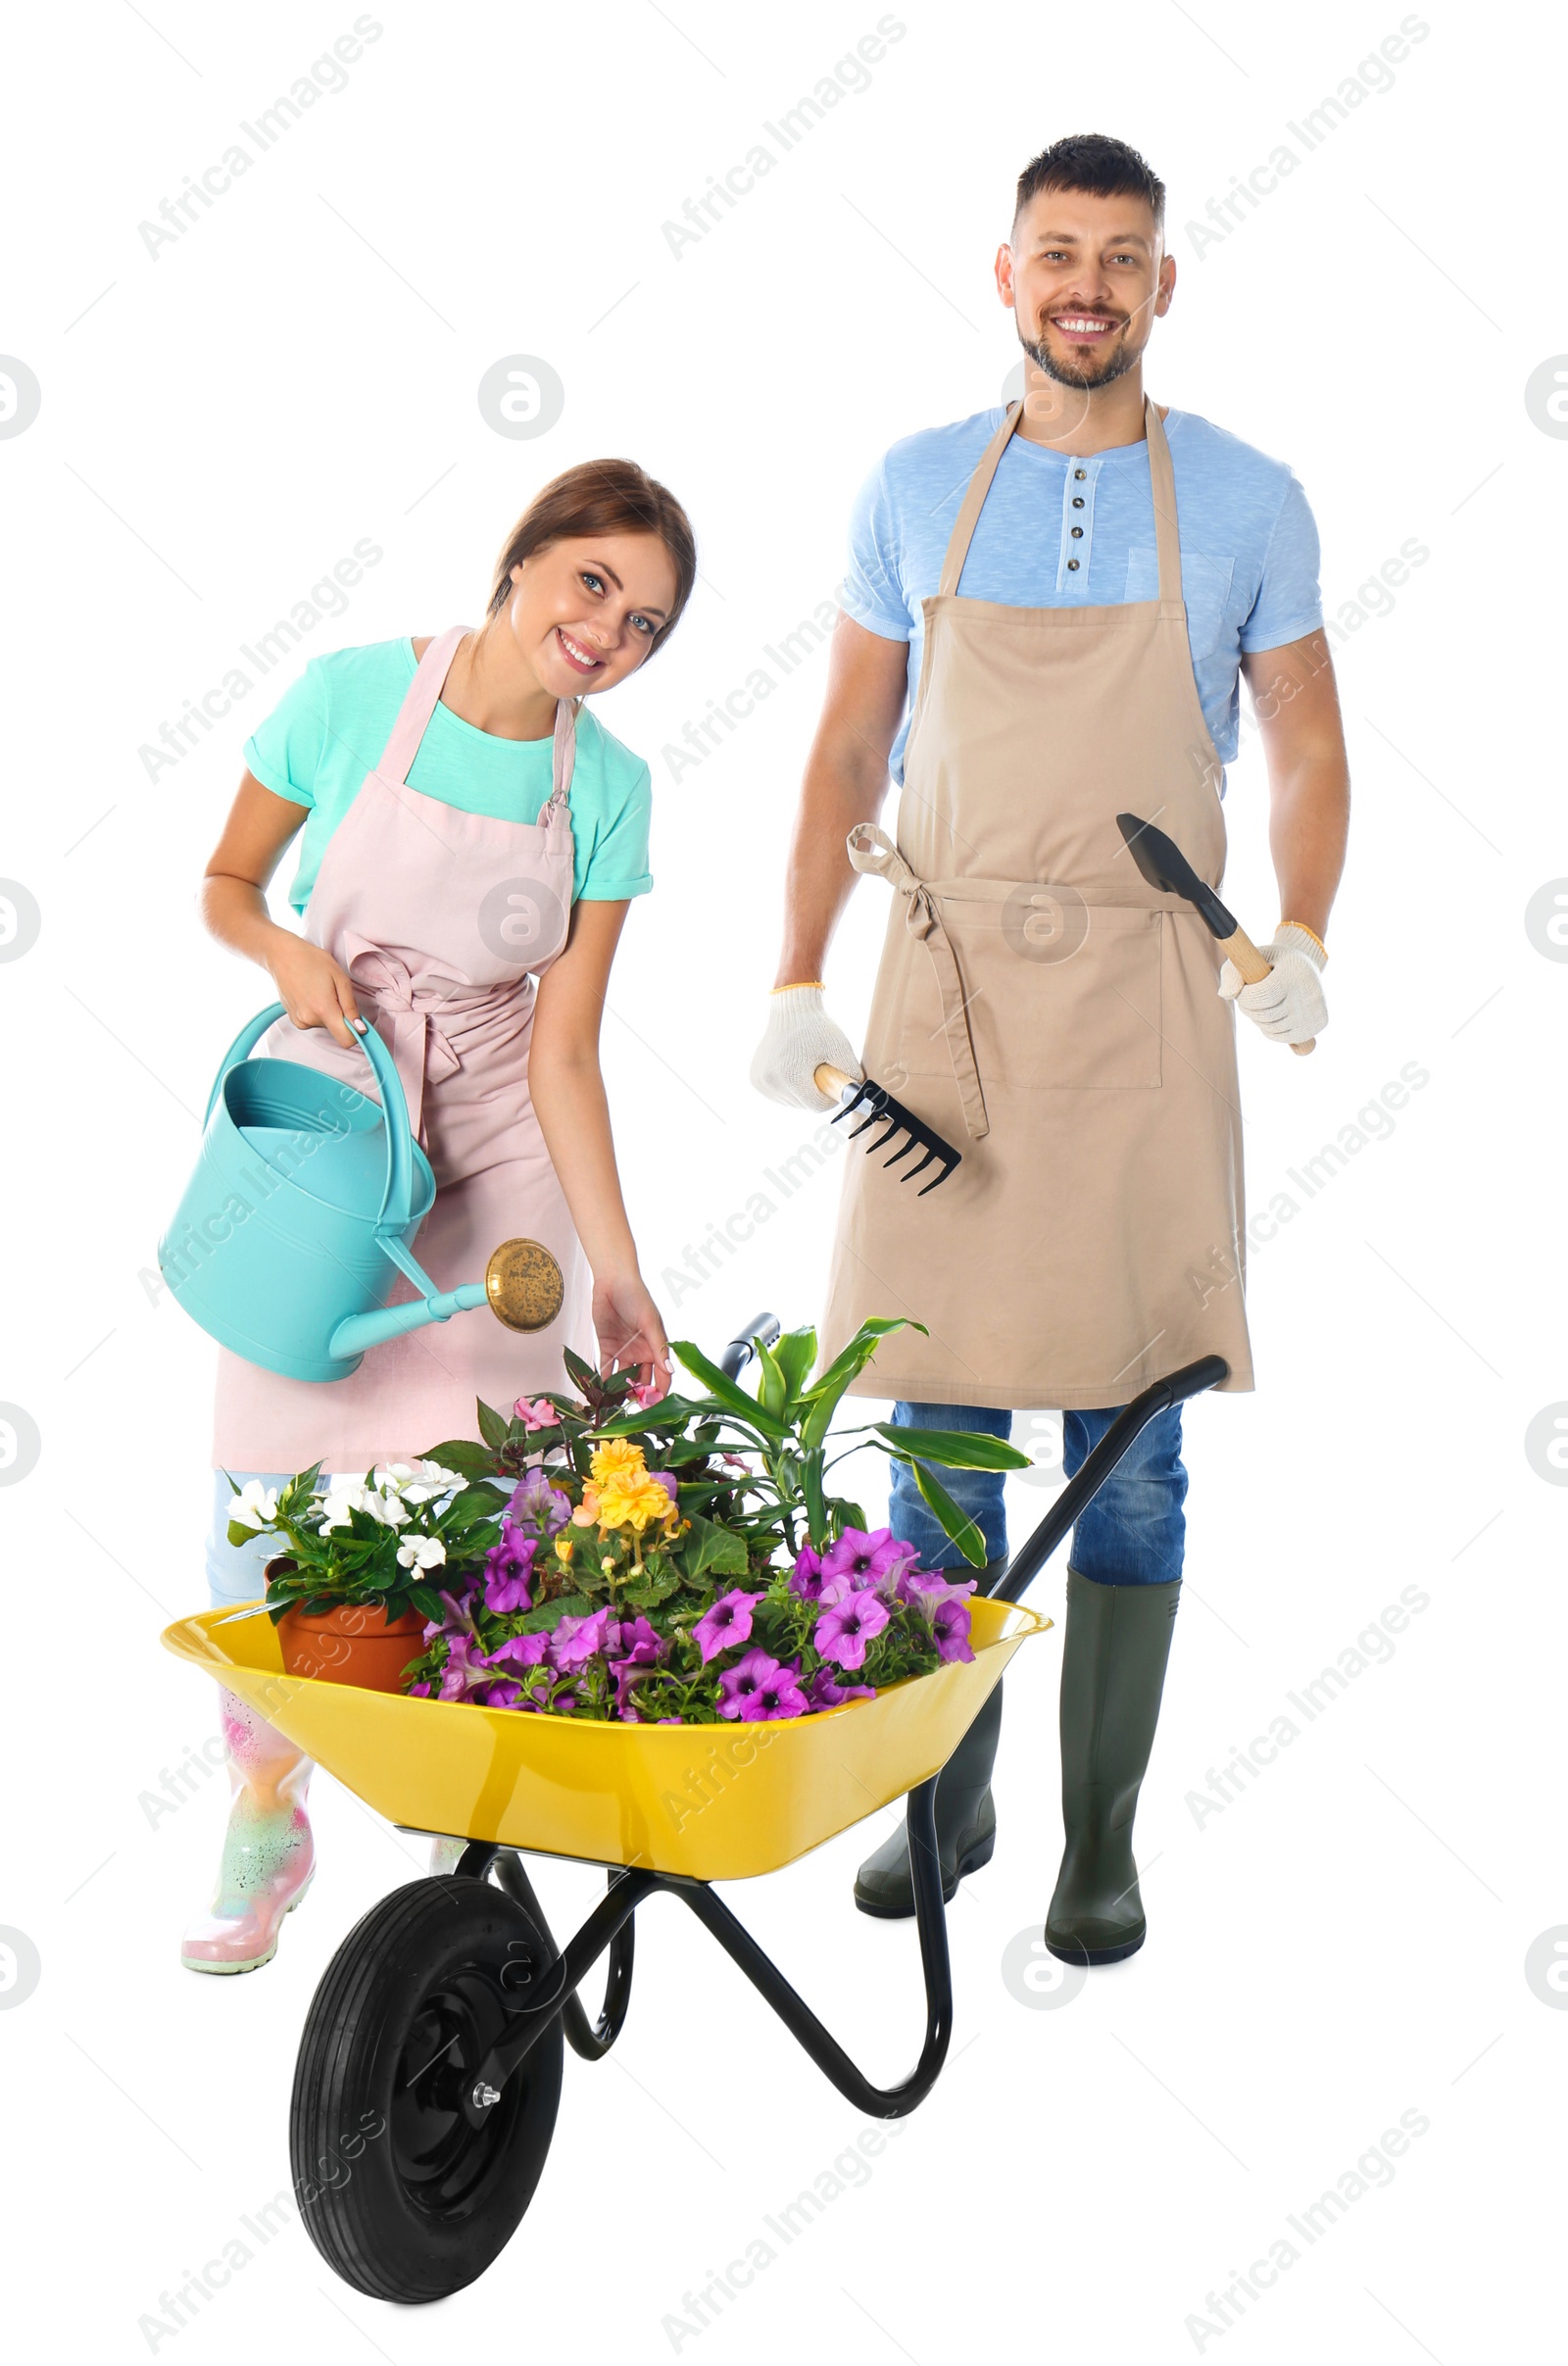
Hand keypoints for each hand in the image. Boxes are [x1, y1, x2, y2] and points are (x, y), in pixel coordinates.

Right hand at [267, 934, 362, 1048]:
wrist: (283, 956)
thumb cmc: (313, 961)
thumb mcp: (340, 978)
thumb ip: (351, 1007)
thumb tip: (360, 1029)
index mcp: (323, 1009)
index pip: (346, 1040)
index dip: (356, 1033)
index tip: (358, 1022)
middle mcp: (309, 1020)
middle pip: (336, 1030)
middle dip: (340, 1015)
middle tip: (333, 993)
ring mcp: (299, 1021)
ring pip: (325, 1025)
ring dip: (327, 1012)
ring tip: (319, 991)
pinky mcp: (293, 1019)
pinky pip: (313, 1022)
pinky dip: (316, 1012)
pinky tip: (310, 995)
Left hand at [592, 1269, 671, 1399]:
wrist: (612, 1281)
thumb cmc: (637, 1297)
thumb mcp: (649, 1322)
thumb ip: (659, 1347)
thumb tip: (671, 1370)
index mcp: (656, 1347)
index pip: (663, 1375)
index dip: (660, 1392)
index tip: (655, 1407)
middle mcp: (642, 1353)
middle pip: (643, 1381)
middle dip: (639, 1396)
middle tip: (633, 1411)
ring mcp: (624, 1351)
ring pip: (624, 1378)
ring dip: (621, 1391)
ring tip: (615, 1405)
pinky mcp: (607, 1347)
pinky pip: (605, 1368)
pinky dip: (603, 1380)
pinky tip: (600, 1393)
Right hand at [749, 985, 862, 1111]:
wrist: (792, 1009)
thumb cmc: (817, 1027)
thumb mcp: (841, 1048)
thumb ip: (851, 1075)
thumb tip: (857, 1097)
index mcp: (791, 1077)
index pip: (817, 1106)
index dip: (830, 1096)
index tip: (833, 1079)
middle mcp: (771, 1082)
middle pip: (804, 1105)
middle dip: (815, 1092)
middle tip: (819, 1068)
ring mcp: (761, 1081)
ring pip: (792, 1102)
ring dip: (802, 1091)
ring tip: (803, 1065)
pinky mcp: (755, 1079)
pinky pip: (779, 1095)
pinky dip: (788, 1087)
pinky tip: (791, 1068)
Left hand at [1218, 923, 1327, 1045]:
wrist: (1305, 963)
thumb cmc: (1271, 961)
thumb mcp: (1250, 957)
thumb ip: (1232, 973)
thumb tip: (1225, 995)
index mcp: (1294, 971)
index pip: (1262, 996)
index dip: (1245, 997)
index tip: (1243, 991)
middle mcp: (1310, 991)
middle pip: (1266, 1015)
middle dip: (1249, 1009)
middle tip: (1250, 998)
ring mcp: (1316, 1010)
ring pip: (1272, 1029)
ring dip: (1259, 1020)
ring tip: (1263, 1004)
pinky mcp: (1318, 1024)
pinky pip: (1283, 1037)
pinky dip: (1271, 1030)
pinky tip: (1274, 1015)